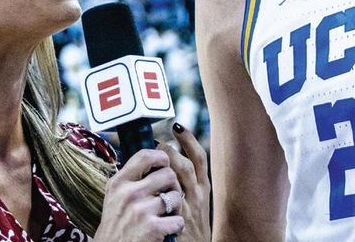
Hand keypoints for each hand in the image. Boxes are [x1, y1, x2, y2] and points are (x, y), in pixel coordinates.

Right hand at [95, 148, 184, 241]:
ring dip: (176, 207)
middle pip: (168, 174)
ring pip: (176, 197)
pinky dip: (177, 226)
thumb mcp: (115, 196)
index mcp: (119, 183)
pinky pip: (179, 219)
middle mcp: (129, 193)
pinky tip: (168, 230)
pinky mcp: (152, 228)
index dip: (161, 157)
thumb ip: (130, 179)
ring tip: (168, 214)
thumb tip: (153, 159)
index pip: (145, 155)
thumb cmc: (116, 225)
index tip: (164, 166)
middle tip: (168, 197)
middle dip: (173, 186)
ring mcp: (140, 210)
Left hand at [157, 122, 209, 241]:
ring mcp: (191, 205)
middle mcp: (200, 194)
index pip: (199, 158)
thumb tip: (164, 167)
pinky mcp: (181, 218)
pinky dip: (161, 185)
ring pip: (182, 176)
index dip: (189, 140)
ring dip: (167, 163)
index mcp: (203, 188)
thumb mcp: (193, 204)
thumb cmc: (190, 228)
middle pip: (188, 164)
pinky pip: (172, 195)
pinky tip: (150, 181)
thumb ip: (183, 186)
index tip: (177, 126)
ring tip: (153, 156)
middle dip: (172, 150)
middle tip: (158, 142)